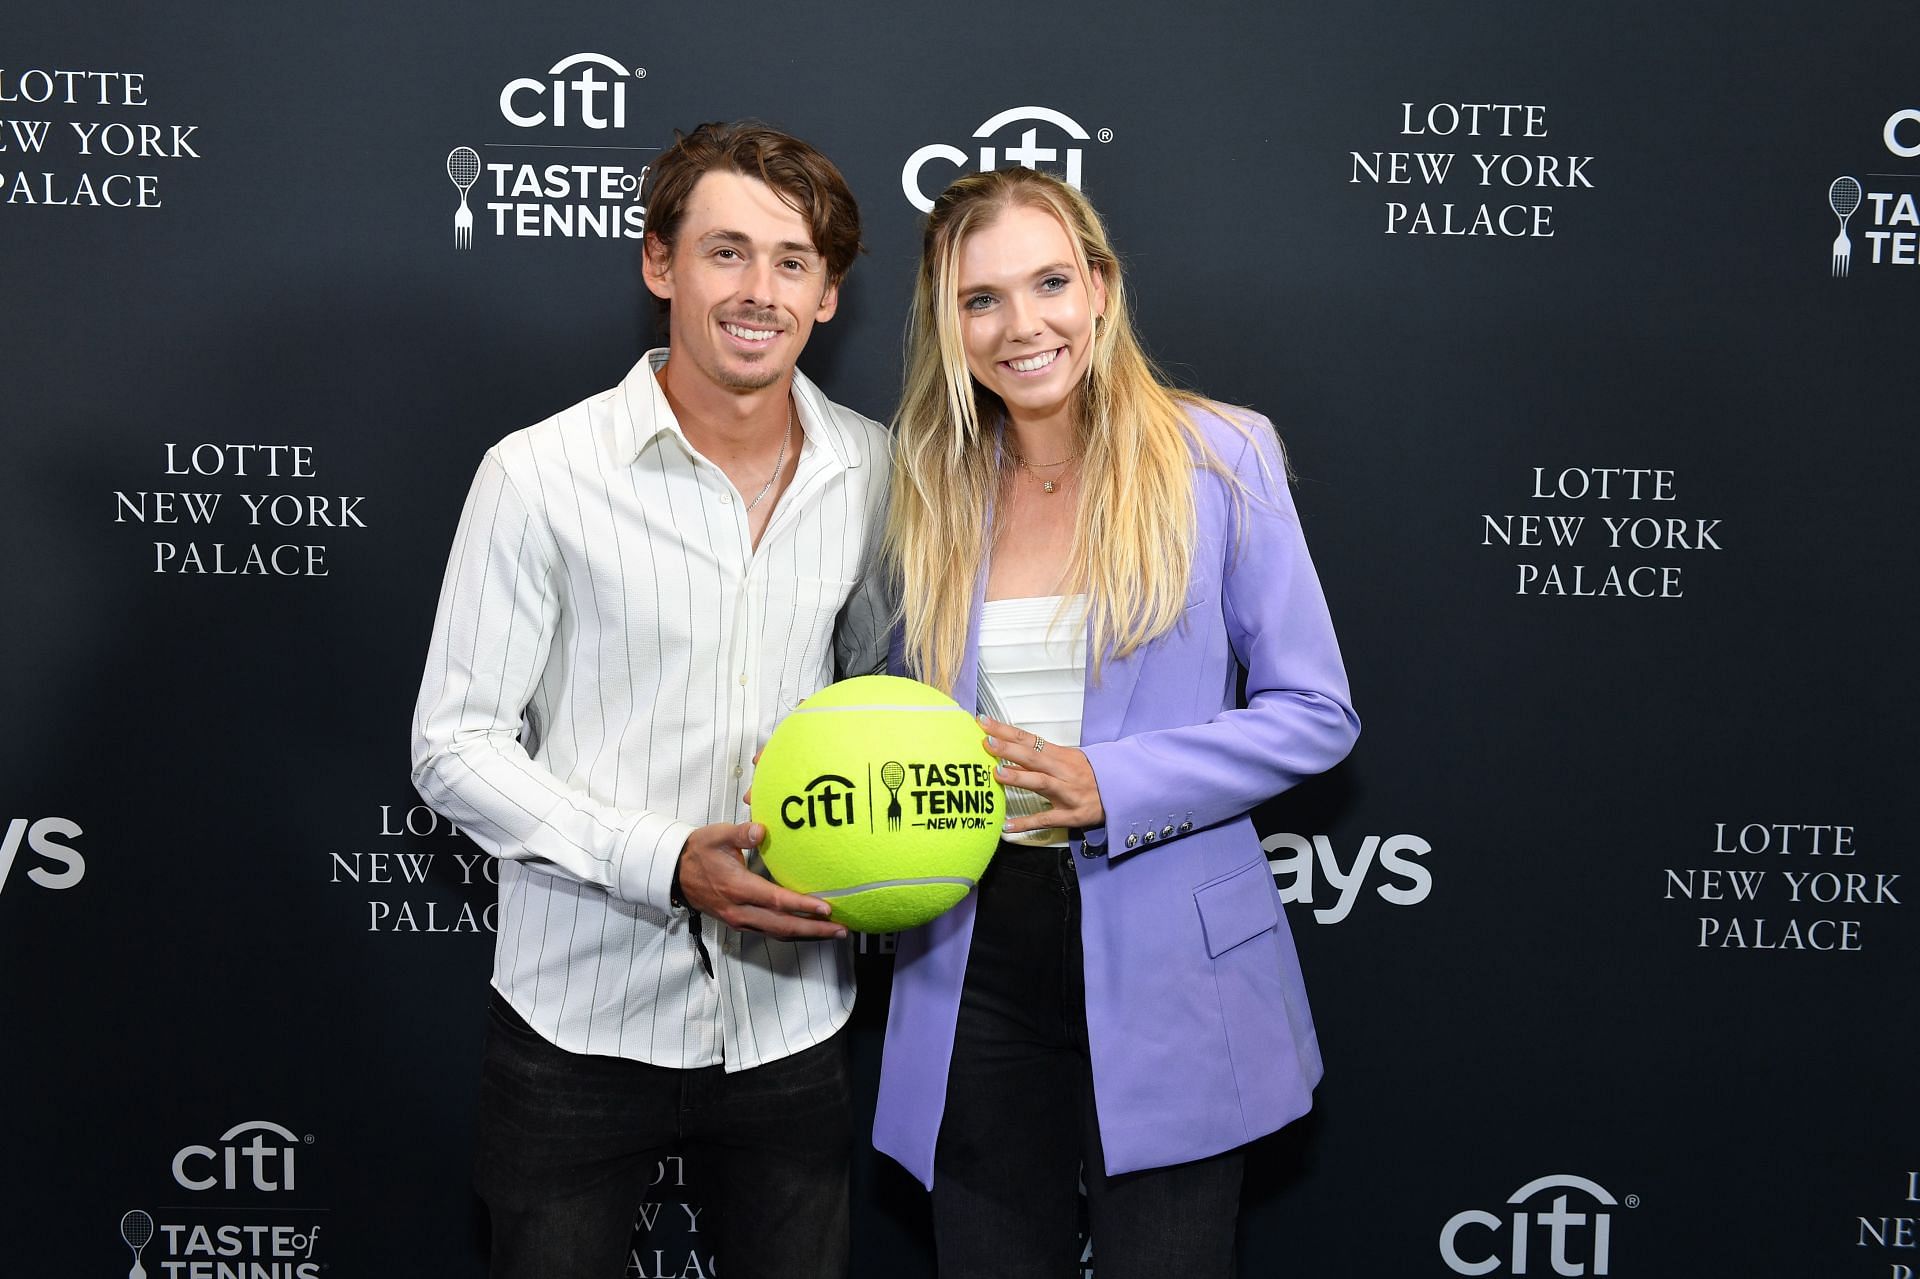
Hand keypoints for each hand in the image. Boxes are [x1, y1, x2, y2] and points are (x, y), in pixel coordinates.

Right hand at [676, 822, 846, 939]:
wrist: (675, 873)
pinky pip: (770, 932)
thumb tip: (761, 830)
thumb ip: (741, 833)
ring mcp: (740, 921)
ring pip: (778, 933)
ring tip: (833, 933)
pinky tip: (808, 930)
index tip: (826, 908)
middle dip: (814, 929)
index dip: (802, 906)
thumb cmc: (699, 851)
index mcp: (738, 888)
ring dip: (807, 935)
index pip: (776, 901)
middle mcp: (740, 910)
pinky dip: (792, 933)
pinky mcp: (740, 923)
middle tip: (841, 929)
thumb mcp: (717, 836)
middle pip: (783, 926)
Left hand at [978, 715, 1105, 833]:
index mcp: (1061, 755)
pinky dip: (1027, 823)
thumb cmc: (1090, 776)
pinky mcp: (1072, 814)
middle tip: (986, 742)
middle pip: (1033, 757)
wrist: (1122, 793)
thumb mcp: (1068, 761)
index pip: (1028, 739)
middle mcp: (1063, 771)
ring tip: (997, 774)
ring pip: (1041, 782)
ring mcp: (1068, 792)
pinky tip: (1008, 827)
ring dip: (1019, 778)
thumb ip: (1039, 759)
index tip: (984, 722)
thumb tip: (1008, 754)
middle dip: (1009, 749)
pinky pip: (1047, 818)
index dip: (1006, 730)